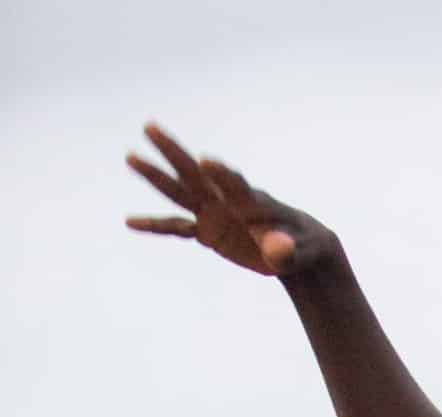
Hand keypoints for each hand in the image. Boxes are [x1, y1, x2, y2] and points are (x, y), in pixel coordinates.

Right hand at [126, 125, 339, 279]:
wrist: (296, 248)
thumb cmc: (301, 246)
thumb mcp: (299, 252)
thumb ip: (287, 250)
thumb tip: (278, 251)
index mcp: (252, 201)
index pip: (235, 183)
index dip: (221, 174)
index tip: (206, 161)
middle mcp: (228, 200)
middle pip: (196, 174)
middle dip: (174, 153)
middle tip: (150, 128)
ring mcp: (214, 213)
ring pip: (180, 192)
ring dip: (155, 175)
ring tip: (130, 156)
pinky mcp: (207, 230)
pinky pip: (176, 227)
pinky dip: (155, 225)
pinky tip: (129, 222)